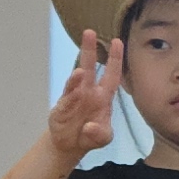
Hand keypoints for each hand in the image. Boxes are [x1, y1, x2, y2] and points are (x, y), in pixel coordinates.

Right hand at [44, 32, 124, 158]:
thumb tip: (89, 127)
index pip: (112, 74)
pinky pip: (66, 100)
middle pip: (89, 68)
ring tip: (80, 72)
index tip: (117, 41)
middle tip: (89, 32)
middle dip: (89, 50)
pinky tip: (74, 94)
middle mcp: (88, 92)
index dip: (115, 59)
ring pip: (75, 82)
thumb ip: (100, 133)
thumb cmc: (91, 135)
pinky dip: (70, 98)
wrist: (71, 145)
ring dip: (77, 77)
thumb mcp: (103, 138)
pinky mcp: (61, 108)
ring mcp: (74, 98)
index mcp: (103, 96)